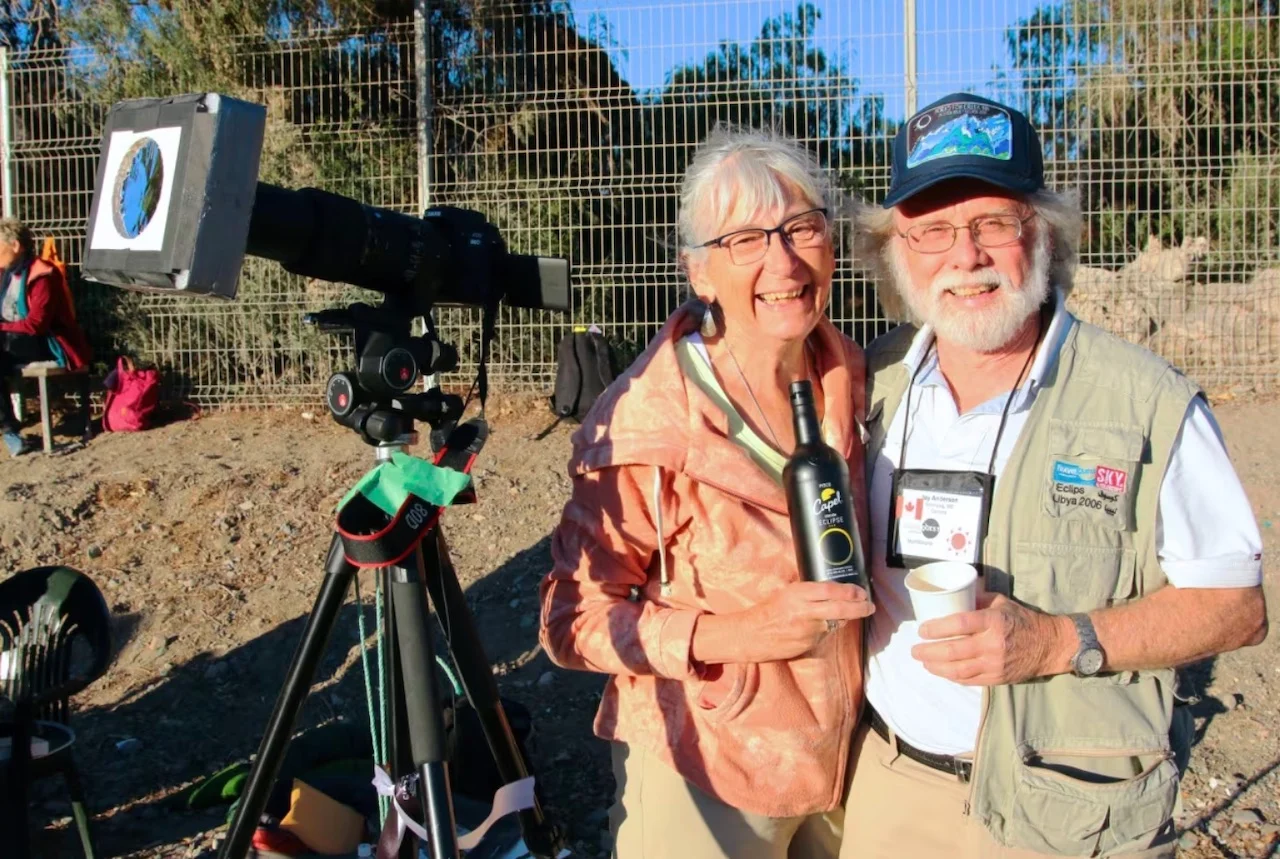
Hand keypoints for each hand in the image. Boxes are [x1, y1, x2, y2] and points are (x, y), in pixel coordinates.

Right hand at [727, 581, 873, 662]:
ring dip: (845, 618)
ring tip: (850, 613)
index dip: (849, 591)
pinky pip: (824, 635)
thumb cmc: (770, 610)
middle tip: (870, 606)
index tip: (861, 591)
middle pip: (840, 609)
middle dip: (859, 608)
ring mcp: (807, 630)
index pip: (830, 590)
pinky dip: (828, 629)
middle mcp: (804, 612)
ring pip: (835, 623)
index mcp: (798, 594)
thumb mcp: (788, 593)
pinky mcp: (808, 645)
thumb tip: (835, 590)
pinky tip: (822, 626)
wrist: (753, 634)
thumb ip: (810, 592)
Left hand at [910, 594, 1072, 685]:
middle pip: (953, 651)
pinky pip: (969, 680)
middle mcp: (992, 644)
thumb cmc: (1021, 619)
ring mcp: (995, 664)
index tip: (922, 630)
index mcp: (993, 621)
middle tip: (915, 650)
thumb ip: (976, 600)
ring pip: (958, 670)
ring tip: (924, 662)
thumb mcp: (1001, 602)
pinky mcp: (997, 679)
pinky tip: (941, 671)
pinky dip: (951, 677)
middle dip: (928, 652)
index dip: (936, 628)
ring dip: (936, 667)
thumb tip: (950, 597)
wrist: (1049, 645)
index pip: (959, 624)